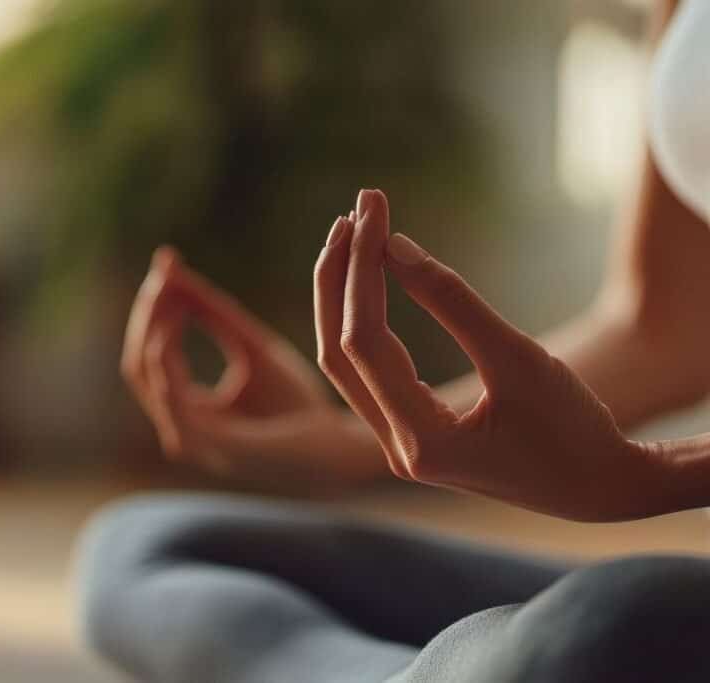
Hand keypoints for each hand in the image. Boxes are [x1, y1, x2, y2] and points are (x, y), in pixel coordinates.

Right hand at [122, 246, 388, 492]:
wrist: (340, 444)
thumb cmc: (296, 402)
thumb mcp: (249, 345)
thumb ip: (211, 313)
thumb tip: (170, 269)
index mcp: (188, 412)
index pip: (149, 358)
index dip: (152, 309)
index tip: (166, 264)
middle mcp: (181, 429)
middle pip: (138, 366)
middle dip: (147, 315)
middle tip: (162, 272)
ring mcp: (195, 441)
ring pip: (148, 379)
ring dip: (153, 329)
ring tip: (168, 289)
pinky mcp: (218, 445)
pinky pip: (175, 402)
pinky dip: (166, 364)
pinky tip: (172, 328)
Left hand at [314, 190, 666, 520]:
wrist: (600, 486)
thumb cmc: (573, 426)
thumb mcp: (519, 358)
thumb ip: (453, 302)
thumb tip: (393, 246)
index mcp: (422, 441)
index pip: (365, 342)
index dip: (362, 270)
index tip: (372, 209)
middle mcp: (397, 449)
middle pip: (340, 352)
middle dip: (340, 277)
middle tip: (356, 210)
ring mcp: (399, 445)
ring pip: (347, 363)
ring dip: (344, 298)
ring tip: (353, 234)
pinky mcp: (410, 434)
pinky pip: (368, 371)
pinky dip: (364, 322)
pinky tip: (369, 280)